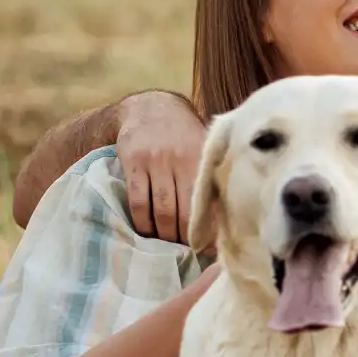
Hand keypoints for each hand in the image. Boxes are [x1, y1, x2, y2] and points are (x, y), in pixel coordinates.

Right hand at [116, 91, 205, 241]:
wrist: (149, 106)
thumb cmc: (182, 132)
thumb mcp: (201, 146)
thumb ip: (210, 175)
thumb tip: (224, 216)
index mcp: (198, 159)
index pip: (204, 203)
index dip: (206, 229)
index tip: (207, 248)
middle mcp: (177, 160)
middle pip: (181, 212)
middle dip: (183, 236)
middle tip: (185, 251)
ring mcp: (154, 162)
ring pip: (160, 211)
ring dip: (163, 234)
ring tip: (167, 244)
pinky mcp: (133, 163)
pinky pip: (138, 202)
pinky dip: (143, 222)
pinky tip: (147, 231)